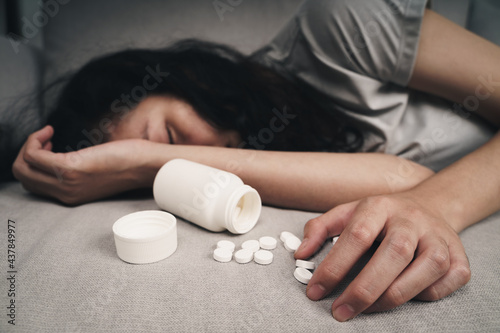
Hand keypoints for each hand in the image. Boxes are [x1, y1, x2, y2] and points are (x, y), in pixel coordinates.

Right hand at [12, 125, 155, 204]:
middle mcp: (66, 194)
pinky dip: (35, 140)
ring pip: (23, 166)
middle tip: (43, 139)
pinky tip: (50, 131)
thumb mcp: (98, 172)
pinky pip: (35, 155)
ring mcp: (67, 182)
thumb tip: (65, 158)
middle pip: (23, 177)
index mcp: (72, 196)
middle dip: (25, 153)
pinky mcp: (72, 168)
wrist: (148, 166)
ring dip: (28, 145)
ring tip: (46, 134)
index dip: (34, 164)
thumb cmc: (129, 164)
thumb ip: (79, 171)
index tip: (47, 147)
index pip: (34, 185)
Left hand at [295, 193, 470, 321]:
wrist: (428, 206)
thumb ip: (320, 229)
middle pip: (393, 253)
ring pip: (426, 268)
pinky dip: (426, 294)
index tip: (315, 290)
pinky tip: (404, 296)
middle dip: (364, 289)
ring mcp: (439, 237)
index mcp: (379, 206)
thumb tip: (300, 253)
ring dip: (394, 295)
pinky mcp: (459, 256)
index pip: (356, 235)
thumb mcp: (347, 212)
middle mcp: (411, 219)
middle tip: (340, 312)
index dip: (334, 266)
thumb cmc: (380, 216)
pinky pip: (447, 281)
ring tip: (367, 309)